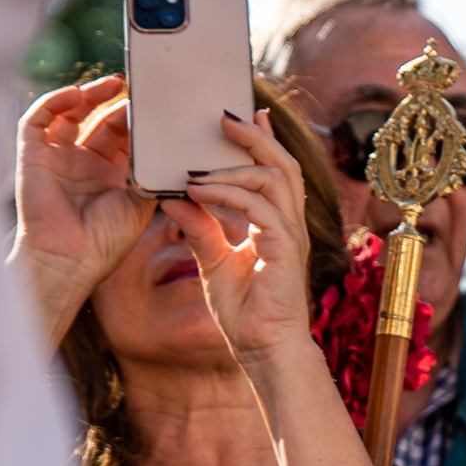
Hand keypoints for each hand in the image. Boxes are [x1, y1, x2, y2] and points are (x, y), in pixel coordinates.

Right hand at [12, 76, 151, 341]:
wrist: (70, 259)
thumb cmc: (107, 239)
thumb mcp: (142, 201)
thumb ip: (153, 170)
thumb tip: (177, 144)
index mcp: (111, 176)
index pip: (125, 136)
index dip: (138, 118)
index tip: (157, 101)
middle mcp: (84, 164)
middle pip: (100, 120)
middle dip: (118, 102)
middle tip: (139, 87)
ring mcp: (58, 159)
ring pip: (70, 114)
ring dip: (89, 96)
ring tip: (112, 84)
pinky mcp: (32, 156)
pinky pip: (38, 120)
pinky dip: (54, 102)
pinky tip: (75, 94)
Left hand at [161, 109, 317, 368]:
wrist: (263, 351)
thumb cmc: (246, 313)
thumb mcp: (213, 263)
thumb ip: (200, 229)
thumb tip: (174, 199)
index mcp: (278, 225)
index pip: (276, 171)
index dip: (264, 140)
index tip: (246, 113)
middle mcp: (289, 225)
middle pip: (282, 164)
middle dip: (255, 136)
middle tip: (224, 116)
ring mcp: (290, 236)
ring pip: (273, 179)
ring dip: (233, 167)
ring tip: (196, 166)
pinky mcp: (285, 251)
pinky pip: (260, 209)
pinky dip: (228, 196)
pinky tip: (200, 193)